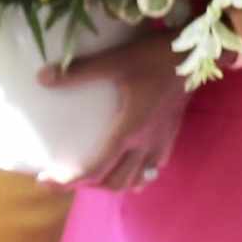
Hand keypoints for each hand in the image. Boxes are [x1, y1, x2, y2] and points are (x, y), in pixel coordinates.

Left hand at [46, 27, 191, 192]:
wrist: (198, 57)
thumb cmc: (156, 58)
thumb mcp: (115, 60)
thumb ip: (79, 71)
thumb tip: (43, 77)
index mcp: (129, 132)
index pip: (94, 169)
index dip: (68, 180)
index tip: (45, 181)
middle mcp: (145, 145)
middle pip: (114, 181)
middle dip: (87, 185)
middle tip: (65, 176)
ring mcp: (160, 144)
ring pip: (135, 179)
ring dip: (112, 182)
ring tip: (93, 175)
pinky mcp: (170, 136)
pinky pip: (151, 168)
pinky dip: (136, 175)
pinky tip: (129, 166)